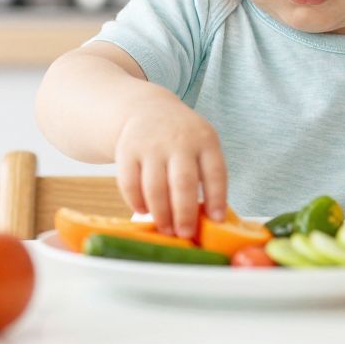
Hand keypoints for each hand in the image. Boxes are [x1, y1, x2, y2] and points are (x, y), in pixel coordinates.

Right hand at [113, 94, 227, 238]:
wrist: (146, 108)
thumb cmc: (182, 138)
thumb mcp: (202, 144)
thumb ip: (207, 175)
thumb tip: (211, 219)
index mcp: (205, 140)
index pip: (215, 172)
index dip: (217, 198)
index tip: (216, 220)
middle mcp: (179, 141)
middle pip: (183, 182)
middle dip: (185, 214)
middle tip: (185, 234)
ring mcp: (151, 144)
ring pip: (155, 187)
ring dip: (161, 213)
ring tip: (167, 229)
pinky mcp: (127, 150)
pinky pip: (129, 183)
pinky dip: (136, 202)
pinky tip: (145, 211)